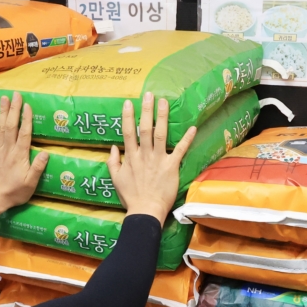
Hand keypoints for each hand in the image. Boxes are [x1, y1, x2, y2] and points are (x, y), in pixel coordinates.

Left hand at [0, 91, 49, 219]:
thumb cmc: (16, 191)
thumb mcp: (31, 183)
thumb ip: (38, 168)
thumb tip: (45, 153)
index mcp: (20, 155)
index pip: (24, 133)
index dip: (26, 119)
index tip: (28, 105)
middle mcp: (8, 148)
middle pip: (11, 125)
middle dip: (14, 109)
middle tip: (16, 95)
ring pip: (1, 127)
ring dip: (3, 111)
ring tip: (4, 98)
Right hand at [108, 93, 195, 224]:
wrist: (145, 211)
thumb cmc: (131, 197)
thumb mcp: (116, 179)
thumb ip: (113, 162)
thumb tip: (114, 146)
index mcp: (131, 157)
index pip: (128, 132)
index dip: (128, 116)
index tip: (128, 103)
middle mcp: (144, 155)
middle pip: (145, 128)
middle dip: (147, 110)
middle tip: (149, 94)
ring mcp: (158, 160)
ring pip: (160, 134)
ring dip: (163, 117)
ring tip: (164, 102)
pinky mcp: (171, 167)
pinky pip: (180, 150)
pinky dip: (187, 139)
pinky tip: (193, 127)